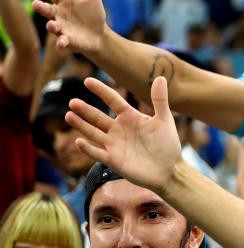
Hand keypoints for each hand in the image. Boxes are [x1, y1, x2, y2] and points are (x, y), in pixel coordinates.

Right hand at [32, 0, 108, 54]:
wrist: (99, 34)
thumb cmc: (92, 13)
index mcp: (62, 0)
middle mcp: (58, 13)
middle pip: (46, 9)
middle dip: (40, 7)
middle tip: (35, 4)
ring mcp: (61, 27)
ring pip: (52, 26)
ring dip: (51, 26)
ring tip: (51, 25)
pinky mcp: (68, 40)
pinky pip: (62, 41)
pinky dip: (61, 42)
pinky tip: (62, 42)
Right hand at [64, 76, 182, 192]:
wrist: (170, 170)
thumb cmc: (168, 145)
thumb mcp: (164, 120)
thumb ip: (160, 100)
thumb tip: (161, 77)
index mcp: (130, 117)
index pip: (112, 100)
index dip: (101, 91)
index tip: (87, 81)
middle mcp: (119, 129)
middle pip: (97, 117)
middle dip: (85, 110)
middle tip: (72, 102)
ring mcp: (114, 145)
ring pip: (93, 132)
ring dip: (81, 125)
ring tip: (69, 115)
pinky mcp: (113, 160)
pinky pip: (97, 153)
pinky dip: (88, 148)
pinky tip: (78, 141)